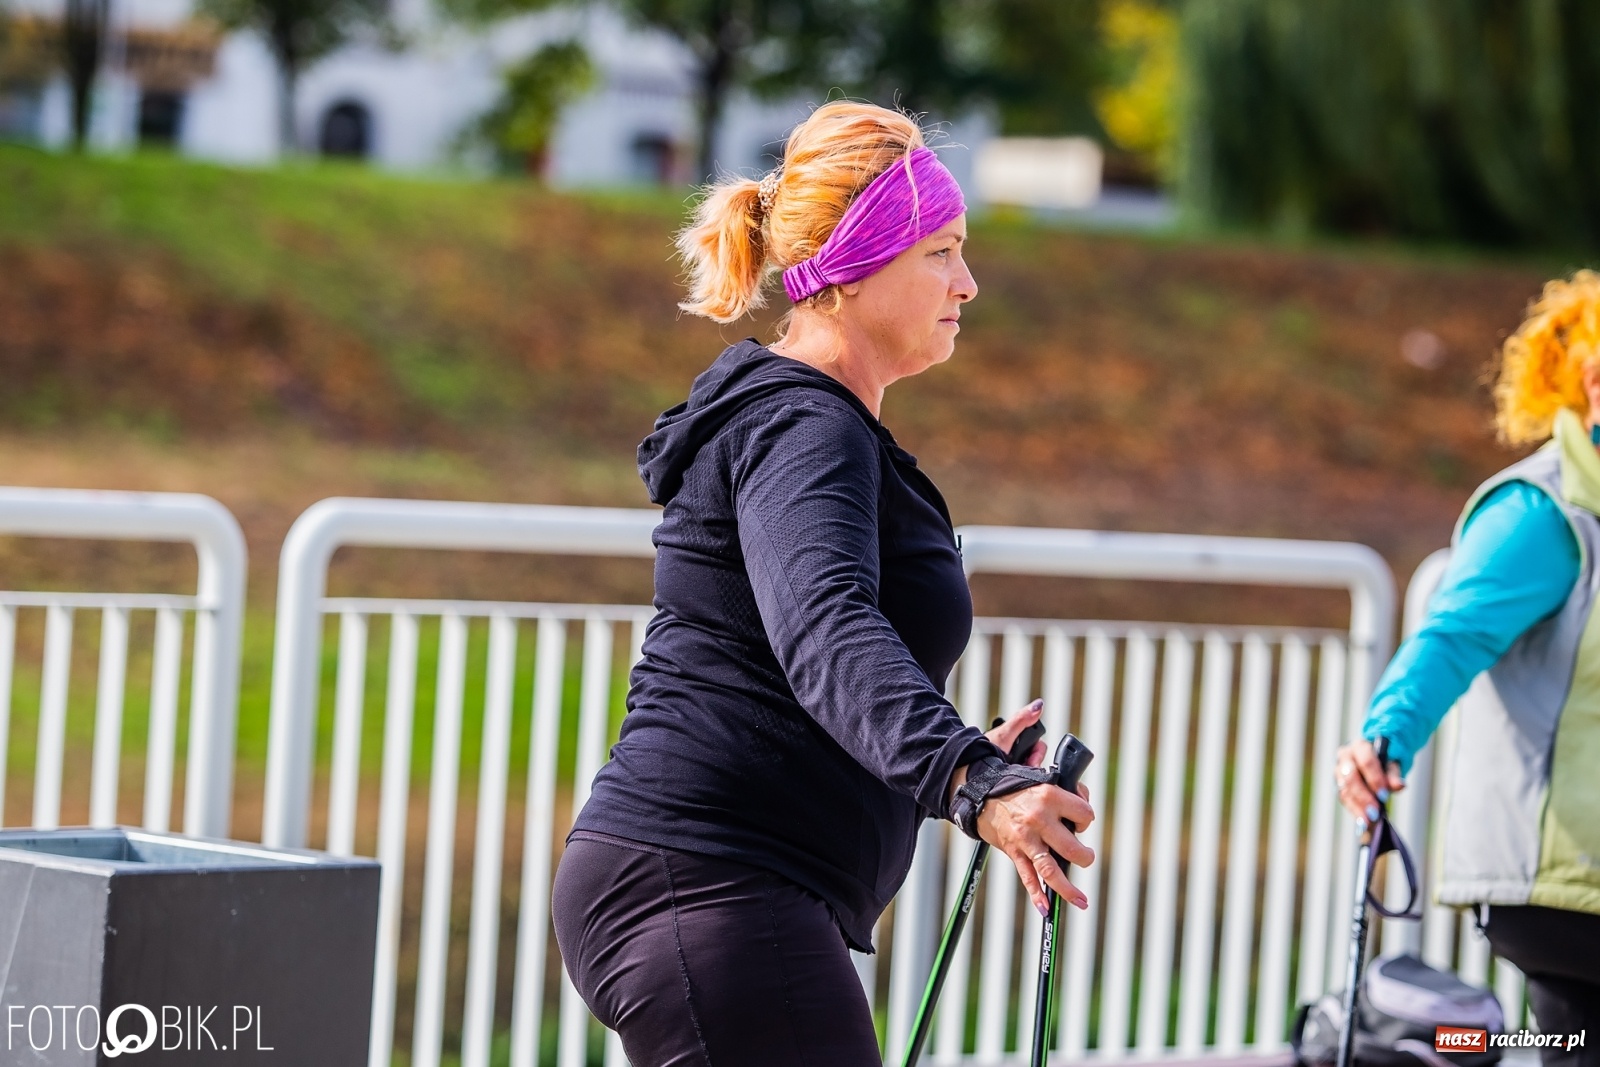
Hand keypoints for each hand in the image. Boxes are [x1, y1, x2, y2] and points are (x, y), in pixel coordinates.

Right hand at [947, 699, 1095, 916]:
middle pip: (1075, 845)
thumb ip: (1029, 731)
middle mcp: (1041, 819)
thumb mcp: (1015, 751)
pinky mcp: (1013, 851)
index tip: (1080, 816)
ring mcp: (1026, 839)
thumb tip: (1039, 709)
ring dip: (1069, 887)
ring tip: (1081, 899)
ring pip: (1053, 869)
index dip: (1085, 816)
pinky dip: (1037, 895)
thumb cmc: (995, 773)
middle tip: (1082, 854)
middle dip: (1083, 853)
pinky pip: (1027, 877)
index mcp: (1049, 793)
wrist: (966, 791)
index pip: (1085, 812)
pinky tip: (1047, 910)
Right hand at [1335, 739, 1403, 826]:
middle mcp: (1345, 756)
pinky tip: (1363, 822)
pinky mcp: (1339, 784)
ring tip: (1369, 820)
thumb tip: (1400, 785)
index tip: (1384, 795)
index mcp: (1360, 746)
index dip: (1375, 778)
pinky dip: (1354, 810)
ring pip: (1345, 789)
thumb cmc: (1385, 761)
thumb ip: (1394, 774)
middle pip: (1351, 776)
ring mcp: (1339, 770)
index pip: (1365, 761)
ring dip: (1357, 806)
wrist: (1375, 760)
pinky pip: (1344, 798)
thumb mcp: (1393, 764)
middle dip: (1363, 795)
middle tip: (1375, 812)